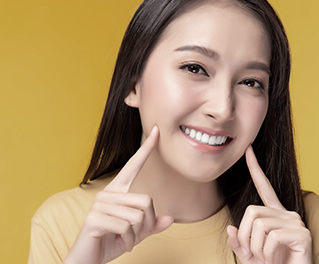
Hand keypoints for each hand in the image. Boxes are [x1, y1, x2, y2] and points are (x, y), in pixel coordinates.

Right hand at [64, 126, 172, 263]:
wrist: (88, 261)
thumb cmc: (111, 242)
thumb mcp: (136, 233)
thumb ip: (151, 225)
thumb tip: (170, 219)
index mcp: (118, 191)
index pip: (134, 164)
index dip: (147, 148)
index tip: (157, 130)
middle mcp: (108, 193)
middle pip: (146, 201)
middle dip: (147, 224)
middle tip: (136, 235)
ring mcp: (100, 205)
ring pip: (138, 216)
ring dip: (137, 235)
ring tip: (125, 239)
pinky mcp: (94, 218)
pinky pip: (126, 227)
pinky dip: (129, 240)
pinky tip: (120, 244)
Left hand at [227, 146, 311, 263]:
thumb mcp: (249, 254)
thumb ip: (239, 242)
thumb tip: (231, 227)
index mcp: (275, 214)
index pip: (264, 186)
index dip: (255, 168)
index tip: (248, 149)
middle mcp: (287, 213)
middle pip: (252, 211)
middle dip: (246, 237)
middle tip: (254, 254)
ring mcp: (296, 222)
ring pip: (260, 225)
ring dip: (257, 248)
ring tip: (268, 259)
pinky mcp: (302, 234)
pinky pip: (272, 238)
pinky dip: (267, 254)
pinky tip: (277, 260)